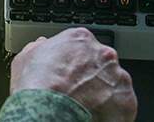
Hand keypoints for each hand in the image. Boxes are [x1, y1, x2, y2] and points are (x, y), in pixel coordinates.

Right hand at [10, 27, 137, 120]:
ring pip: (113, 83)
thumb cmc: (37, 84)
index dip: (74, 59)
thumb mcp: (27, 56)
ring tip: (84, 105)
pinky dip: (111, 110)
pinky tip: (94, 113)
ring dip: (102, 92)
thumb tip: (42, 46)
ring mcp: (118, 76)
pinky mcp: (127, 100)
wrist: (48, 109)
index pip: (83, 45)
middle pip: (101, 63)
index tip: (68, 70)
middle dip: (91, 75)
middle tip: (75, 89)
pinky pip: (122, 104)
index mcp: (80, 38)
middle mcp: (103, 53)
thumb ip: (40, 47)